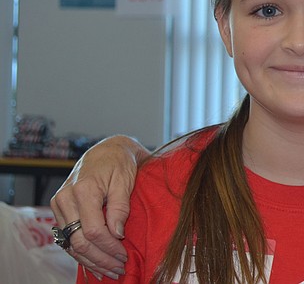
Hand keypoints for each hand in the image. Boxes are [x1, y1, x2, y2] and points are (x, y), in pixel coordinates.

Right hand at [50, 135, 149, 279]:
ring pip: (71, 243)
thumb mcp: (126, 180)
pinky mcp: (60, 209)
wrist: (106, 150)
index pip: (93, 230)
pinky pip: (68, 237)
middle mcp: (66, 198)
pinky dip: (81, 253)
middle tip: (119, 268)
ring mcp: (60, 204)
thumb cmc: (119, 163)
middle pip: (79, 241)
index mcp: (83, 189)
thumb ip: (120, 207)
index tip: (124, 255)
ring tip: (109, 271)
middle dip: (100, 259)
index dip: (109, 247)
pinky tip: (95, 264)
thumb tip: (117, 234)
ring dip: (90, 261)